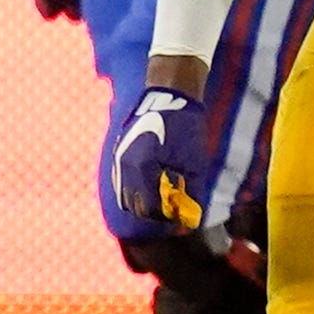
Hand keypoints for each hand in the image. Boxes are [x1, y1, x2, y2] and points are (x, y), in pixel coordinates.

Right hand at [103, 85, 218, 239]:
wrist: (169, 94)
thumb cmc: (185, 128)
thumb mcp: (194, 163)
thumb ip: (191, 193)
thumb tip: (192, 218)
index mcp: (143, 168)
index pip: (149, 209)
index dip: (166, 218)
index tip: (180, 218)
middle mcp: (125, 165)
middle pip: (133, 206)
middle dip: (153, 212)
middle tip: (171, 210)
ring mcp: (119, 158)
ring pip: (124, 195)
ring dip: (142, 202)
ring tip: (162, 197)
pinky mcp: (119, 152)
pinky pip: (121, 181)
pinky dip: (134, 189)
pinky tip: (152, 184)